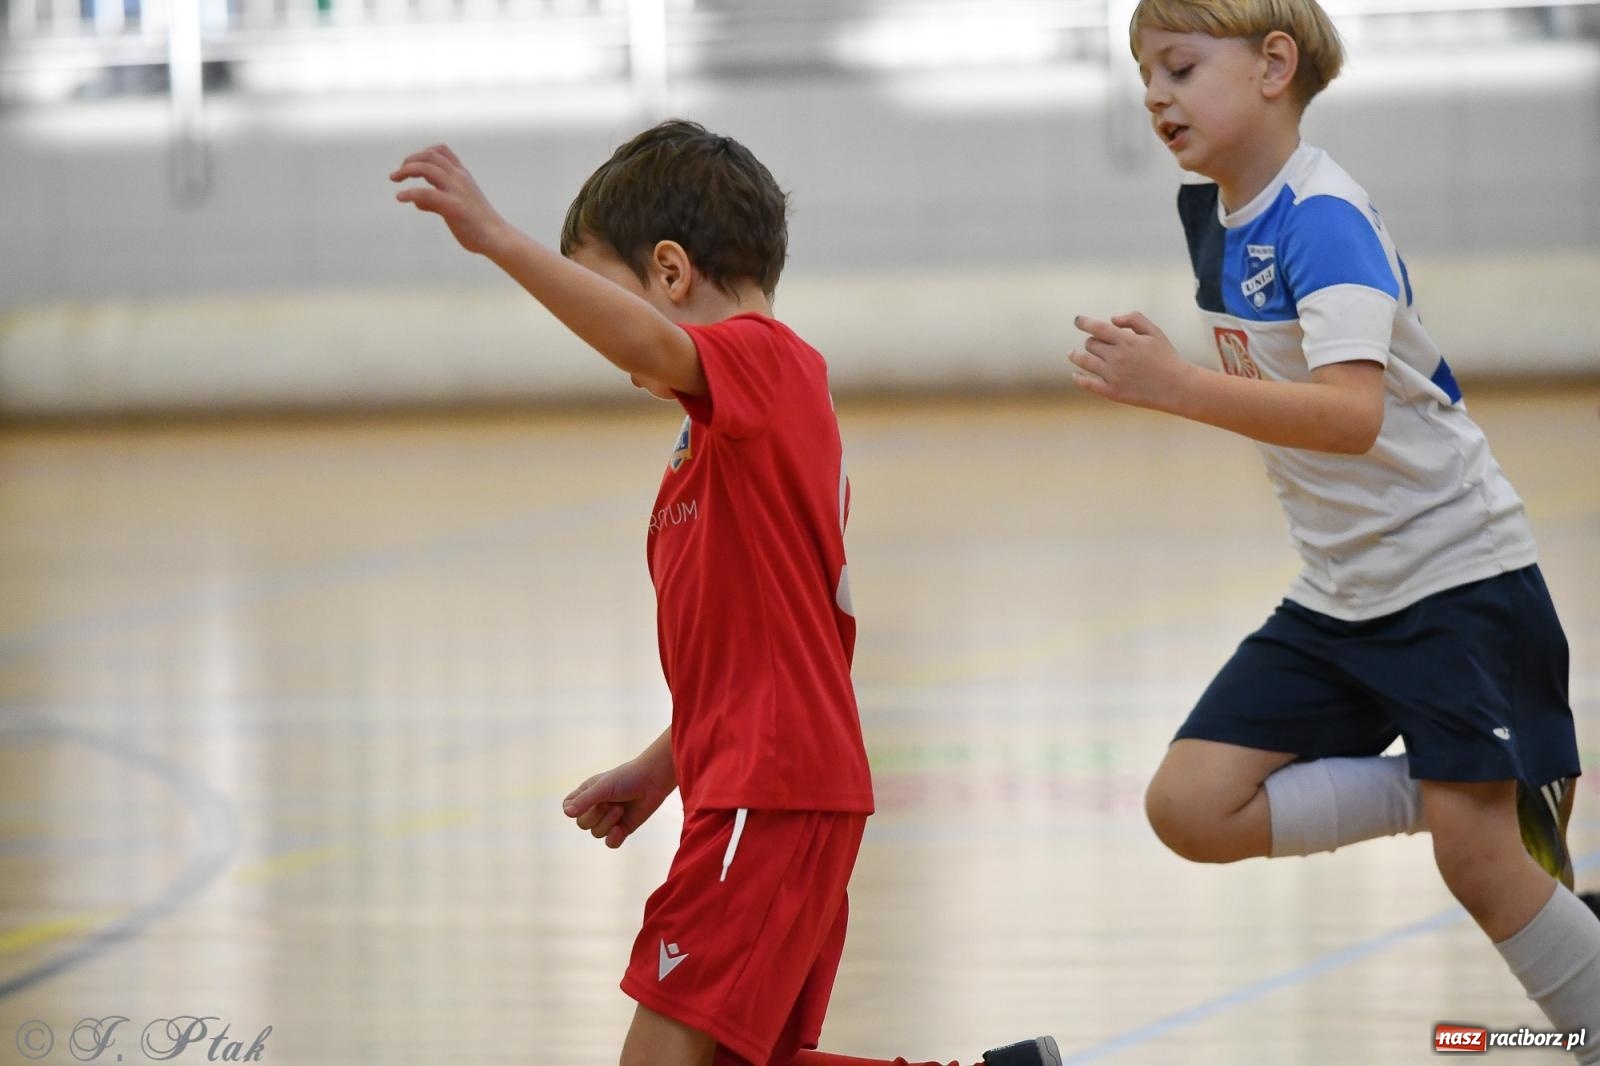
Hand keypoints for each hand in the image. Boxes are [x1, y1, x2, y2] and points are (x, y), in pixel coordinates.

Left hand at [390, 144, 508, 255]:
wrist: (497, 237)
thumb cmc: (478, 226)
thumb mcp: (456, 208)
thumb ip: (435, 202)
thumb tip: (416, 201)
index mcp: (462, 176)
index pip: (441, 151)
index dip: (422, 153)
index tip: (411, 164)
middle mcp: (459, 178)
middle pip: (430, 156)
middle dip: (409, 160)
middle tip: (397, 174)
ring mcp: (456, 190)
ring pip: (426, 168)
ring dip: (406, 170)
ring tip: (394, 178)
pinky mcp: (453, 206)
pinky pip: (426, 193)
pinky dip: (410, 193)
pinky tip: (401, 197)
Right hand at [561, 755, 675, 848]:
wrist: (652, 781)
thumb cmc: (627, 778)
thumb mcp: (603, 787)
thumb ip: (585, 800)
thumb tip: (567, 814)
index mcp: (587, 793)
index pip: (568, 808)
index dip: (575, 809)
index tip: (590, 800)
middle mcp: (596, 807)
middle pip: (582, 824)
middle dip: (596, 815)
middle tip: (611, 802)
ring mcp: (609, 819)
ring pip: (596, 833)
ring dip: (608, 822)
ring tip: (621, 809)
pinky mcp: (622, 829)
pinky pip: (610, 843)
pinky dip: (614, 838)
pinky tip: (620, 829)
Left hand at [1069, 312, 1193, 411]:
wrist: (1177, 387)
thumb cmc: (1167, 357)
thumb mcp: (1155, 332)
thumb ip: (1134, 319)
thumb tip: (1112, 319)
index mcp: (1126, 340)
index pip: (1097, 328)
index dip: (1084, 322)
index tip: (1077, 320)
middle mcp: (1116, 357)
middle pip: (1090, 344)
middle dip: (1091, 341)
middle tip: (1095, 342)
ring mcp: (1112, 375)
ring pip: (1084, 361)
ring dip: (1076, 356)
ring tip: (1071, 353)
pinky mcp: (1112, 392)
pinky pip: (1087, 383)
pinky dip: (1079, 377)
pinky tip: (1076, 374)